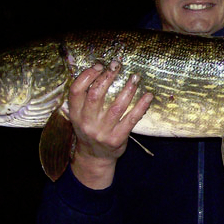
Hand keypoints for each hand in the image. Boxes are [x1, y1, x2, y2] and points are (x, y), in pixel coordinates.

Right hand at [67, 60, 152, 187]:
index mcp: (75, 114)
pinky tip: (148, 96)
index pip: (76, 91)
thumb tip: (100, 69)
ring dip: (128, 89)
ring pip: (116, 106)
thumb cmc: (90, 129)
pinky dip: (141, 106)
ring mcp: (102, 132)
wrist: (95, 157)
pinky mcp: (117, 139)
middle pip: (97, 95)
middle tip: (118, 65)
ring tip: (135, 77)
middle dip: (108, 77)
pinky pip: (131, 119)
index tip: (99, 66)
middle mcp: (87, 122)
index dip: (87, 76)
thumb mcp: (80, 116)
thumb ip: (85, 97)